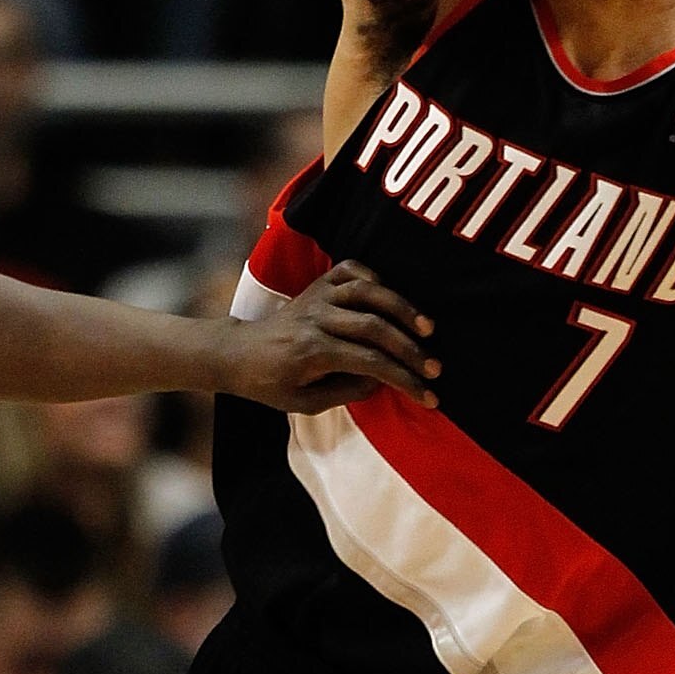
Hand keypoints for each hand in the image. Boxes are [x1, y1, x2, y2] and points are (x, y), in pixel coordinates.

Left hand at [214, 260, 440, 412]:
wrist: (238, 352)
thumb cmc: (270, 384)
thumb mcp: (304, 403)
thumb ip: (345, 392)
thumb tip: (382, 380)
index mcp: (312, 352)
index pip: (369, 363)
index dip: (403, 380)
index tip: (429, 397)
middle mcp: (317, 319)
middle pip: (374, 327)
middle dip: (410, 349)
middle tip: (436, 368)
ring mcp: (317, 297)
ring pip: (367, 293)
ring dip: (402, 308)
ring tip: (427, 328)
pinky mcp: (317, 284)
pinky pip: (350, 270)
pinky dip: (373, 277)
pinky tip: (390, 293)